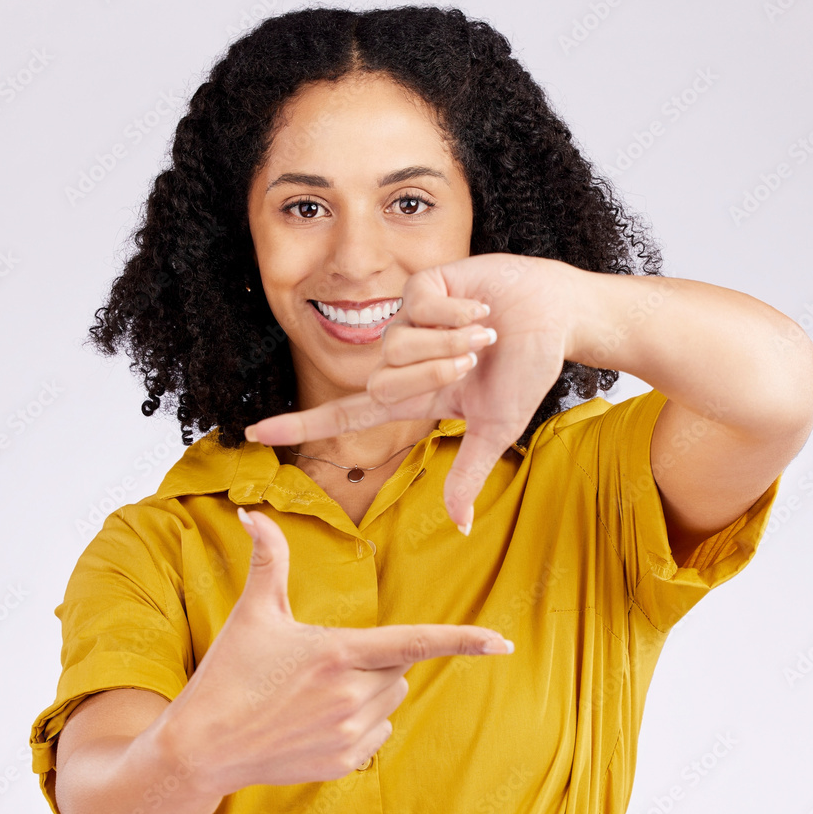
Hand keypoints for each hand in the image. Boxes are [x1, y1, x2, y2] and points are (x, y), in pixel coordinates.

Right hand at [165, 508, 513, 794]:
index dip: (463, 640)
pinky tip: (318, 720)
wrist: (202, 747)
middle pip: (399, 668)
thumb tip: (251, 511)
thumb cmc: (228, 674)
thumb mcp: (253, 612)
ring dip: (371, 690)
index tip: (502, 643)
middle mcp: (352, 696)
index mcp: (338, 653)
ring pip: (391, 700)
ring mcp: (349, 734)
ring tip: (317, 692)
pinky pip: (377, 735)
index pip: (414, 642)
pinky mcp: (343, 763)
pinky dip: (361, 723)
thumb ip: (268, 558)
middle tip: (325, 662)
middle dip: (376, 659)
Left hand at [245, 253, 576, 530]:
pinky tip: (481, 308)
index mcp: (413, 395)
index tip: (257, 432)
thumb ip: (467, 473)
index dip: (301, 424)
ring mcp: (409, 321)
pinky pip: (418, 309)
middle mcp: (403, 359)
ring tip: (486, 333)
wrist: (555, 317)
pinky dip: (458, 315)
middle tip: (476, 360)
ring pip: (395, 348)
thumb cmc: (526, 371)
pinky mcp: (422, 286)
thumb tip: (461, 527)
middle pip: (379, 385)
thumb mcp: (495, 429)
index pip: (345, 413)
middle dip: (435, 375)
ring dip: (450, 346)